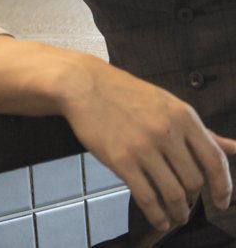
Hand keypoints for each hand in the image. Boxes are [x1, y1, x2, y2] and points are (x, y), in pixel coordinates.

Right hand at [61, 62, 234, 232]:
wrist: (83, 85)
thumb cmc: (126, 94)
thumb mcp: (169, 105)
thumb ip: (202, 131)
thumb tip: (234, 148)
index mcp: (183, 117)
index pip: (214, 160)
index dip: (223, 186)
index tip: (222, 202)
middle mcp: (166, 132)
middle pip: (194, 180)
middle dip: (193, 199)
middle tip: (187, 206)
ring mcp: (142, 147)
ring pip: (173, 193)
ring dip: (178, 212)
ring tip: (175, 217)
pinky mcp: (120, 160)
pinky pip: (146, 196)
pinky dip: (156, 214)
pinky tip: (158, 219)